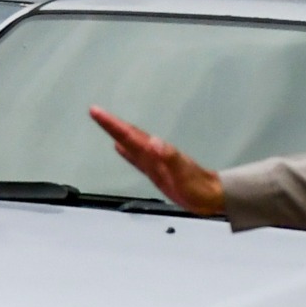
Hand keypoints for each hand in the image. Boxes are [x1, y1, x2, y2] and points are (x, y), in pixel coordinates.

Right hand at [89, 106, 224, 214]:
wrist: (211, 195)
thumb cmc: (198, 186)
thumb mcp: (183, 173)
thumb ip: (169, 157)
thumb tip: (154, 142)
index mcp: (156, 152)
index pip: (130, 134)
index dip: (113, 124)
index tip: (97, 112)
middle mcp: (153, 153)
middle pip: (128, 134)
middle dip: (111, 123)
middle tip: (94, 111)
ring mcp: (154, 161)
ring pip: (130, 143)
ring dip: (116, 133)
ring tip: (103, 122)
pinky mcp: (155, 171)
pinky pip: (136, 158)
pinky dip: (126, 151)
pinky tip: (119, 148)